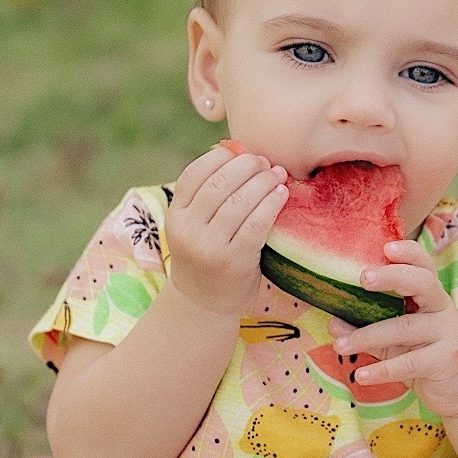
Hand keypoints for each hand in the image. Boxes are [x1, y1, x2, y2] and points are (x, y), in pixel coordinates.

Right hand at [165, 145, 288, 316]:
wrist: (203, 303)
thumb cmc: (205, 256)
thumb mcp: (193, 226)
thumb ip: (206, 197)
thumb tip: (239, 153)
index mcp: (175, 215)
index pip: (195, 173)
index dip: (222, 157)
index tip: (242, 153)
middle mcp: (188, 229)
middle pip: (219, 183)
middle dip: (247, 166)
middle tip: (265, 162)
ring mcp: (210, 247)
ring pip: (240, 201)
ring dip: (263, 182)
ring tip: (277, 175)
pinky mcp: (234, 261)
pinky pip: (256, 224)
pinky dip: (271, 204)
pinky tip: (282, 194)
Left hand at [330, 239, 457, 419]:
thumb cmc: (426, 358)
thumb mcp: (395, 343)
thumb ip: (368, 330)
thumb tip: (332, 323)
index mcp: (430, 296)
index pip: (423, 265)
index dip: (408, 253)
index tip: (386, 247)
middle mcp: (442, 308)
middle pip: (422, 283)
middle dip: (393, 277)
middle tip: (363, 278)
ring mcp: (448, 333)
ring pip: (405, 327)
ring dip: (368, 336)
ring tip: (340, 345)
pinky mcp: (447, 360)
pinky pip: (410, 363)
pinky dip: (383, 370)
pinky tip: (361, 375)